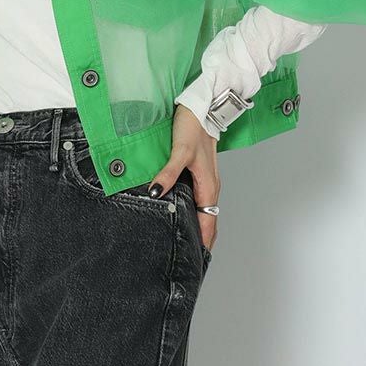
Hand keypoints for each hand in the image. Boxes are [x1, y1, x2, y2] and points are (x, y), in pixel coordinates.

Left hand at [153, 104, 219, 254]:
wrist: (201, 105)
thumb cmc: (194, 126)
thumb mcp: (180, 152)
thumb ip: (168, 174)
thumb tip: (156, 193)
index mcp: (209, 186)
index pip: (209, 222)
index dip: (203, 242)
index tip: (195, 260)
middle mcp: (209, 186)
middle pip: (207, 220)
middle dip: (200, 240)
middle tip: (186, 258)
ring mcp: (205, 179)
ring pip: (203, 210)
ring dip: (196, 226)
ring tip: (183, 242)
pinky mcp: (198, 172)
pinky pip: (197, 198)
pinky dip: (191, 211)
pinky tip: (178, 214)